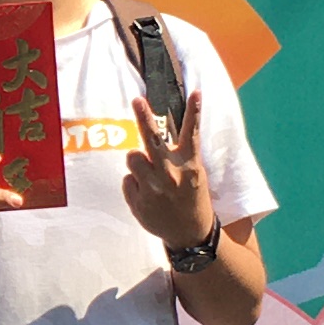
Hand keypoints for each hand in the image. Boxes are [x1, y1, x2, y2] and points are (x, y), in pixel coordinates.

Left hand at [122, 94, 219, 252]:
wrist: (190, 233)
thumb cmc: (190, 196)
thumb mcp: (193, 173)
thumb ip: (177, 155)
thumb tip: (153, 139)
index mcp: (189, 165)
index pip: (191, 133)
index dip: (194, 111)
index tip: (196, 92)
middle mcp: (171, 174)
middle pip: (152, 140)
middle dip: (144, 117)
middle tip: (137, 100)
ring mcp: (154, 188)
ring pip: (132, 157)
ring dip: (136, 160)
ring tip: (148, 173)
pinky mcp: (140, 202)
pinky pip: (127, 180)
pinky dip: (134, 183)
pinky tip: (146, 194)